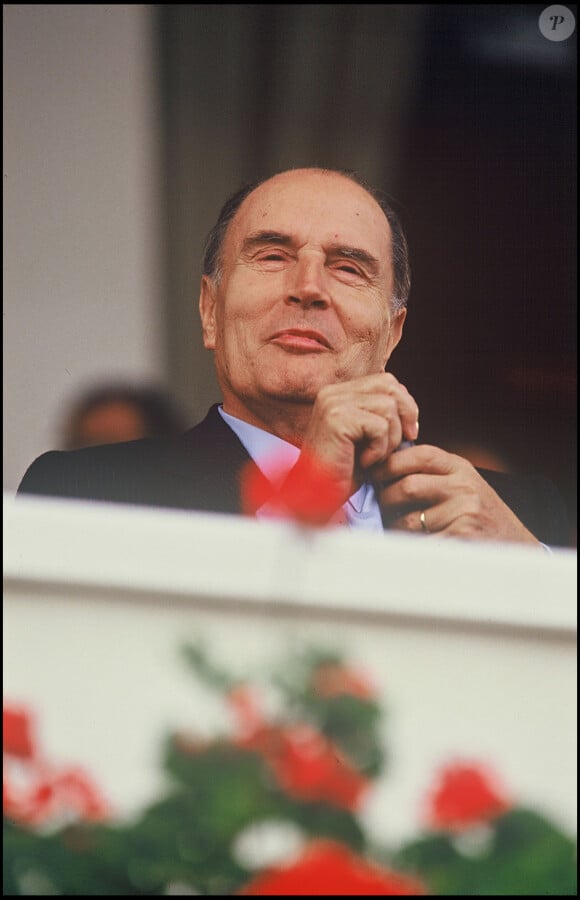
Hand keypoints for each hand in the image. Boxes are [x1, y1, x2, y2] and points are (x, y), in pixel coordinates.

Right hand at [298, 373, 419, 506]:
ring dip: (391, 438)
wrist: (316, 496)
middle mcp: (332, 393)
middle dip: (405, 415)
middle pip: (390, 386)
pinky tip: (364, 462)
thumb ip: (382, 416)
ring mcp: (332, 403)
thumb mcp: (366, 438)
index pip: (385, 381)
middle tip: (402, 443)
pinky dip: (379, 449)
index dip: (404, 405)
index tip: (407, 432)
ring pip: (388, 407)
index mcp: (338, 393)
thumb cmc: (343, 472)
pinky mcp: (336, 419)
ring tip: (374, 457)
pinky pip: (379, 426)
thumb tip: (411, 410)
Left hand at [372, 444, 540, 544]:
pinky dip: (409, 548)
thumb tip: (382, 467)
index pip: (418, 455)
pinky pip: (418, 544)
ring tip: (402, 530)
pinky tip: (414, 547)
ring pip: (407, 519)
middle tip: (383, 508)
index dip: (389, 463)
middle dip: (386, 499)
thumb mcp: (463, 484)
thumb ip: (432, 474)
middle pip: (406, 487)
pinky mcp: (459, 540)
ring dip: (396, 527)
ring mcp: (463, 514)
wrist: (515, 548)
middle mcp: (464, 488)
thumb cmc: (480, 517)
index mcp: (461, 469)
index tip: (374, 473)